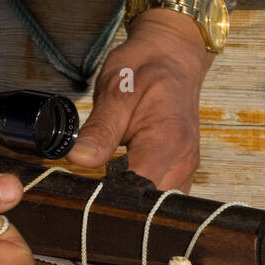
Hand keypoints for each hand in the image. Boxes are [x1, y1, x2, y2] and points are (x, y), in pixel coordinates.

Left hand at [66, 7, 215, 190]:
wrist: (173, 56)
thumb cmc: (144, 68)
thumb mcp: (115, 90)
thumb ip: (99, 130)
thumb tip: (78, 159)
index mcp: (166, 142)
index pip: (137, 191)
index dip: (111, 199)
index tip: (86, 198)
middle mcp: (182, 161)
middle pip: (150, 207)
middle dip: (120, 208)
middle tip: (89, 201)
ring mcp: (186, 169)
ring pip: (158, 208)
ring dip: (133, 207)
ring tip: (104, 198)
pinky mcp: (183, 172)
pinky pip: (164, 199)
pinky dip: (143, 201)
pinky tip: (122, 193)